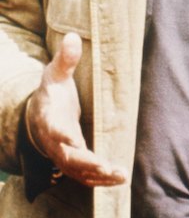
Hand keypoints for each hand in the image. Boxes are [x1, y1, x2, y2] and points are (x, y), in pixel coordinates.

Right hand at [25, 32, 126, 187]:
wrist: (38, 116)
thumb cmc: (52, 93)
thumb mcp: (55, 74)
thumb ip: (65, 59)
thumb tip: (73, 36)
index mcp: (50, 117)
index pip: (54, 128)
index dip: (62, 135)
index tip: (72, 139)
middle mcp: (55, 141)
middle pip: (68, 156)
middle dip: (87, 162)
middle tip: (107, 166)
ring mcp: (62, 155)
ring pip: (78, 171)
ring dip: (99, 176)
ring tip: (121, 176)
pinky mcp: (71, 163)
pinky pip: (84, 176)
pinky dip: (99, 180)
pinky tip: (118, 180)